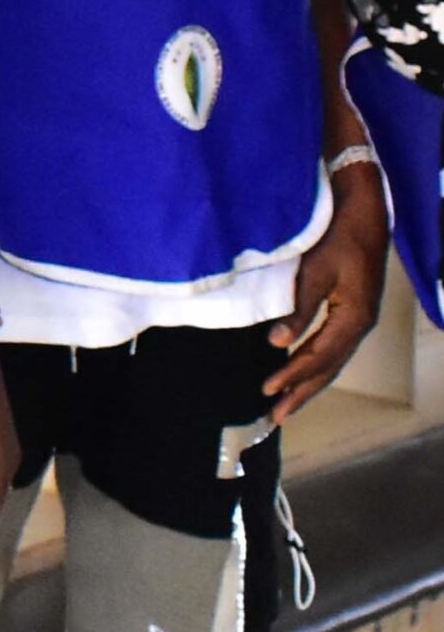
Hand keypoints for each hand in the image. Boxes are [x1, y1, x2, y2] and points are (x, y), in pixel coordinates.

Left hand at [265, 166, 387, 421]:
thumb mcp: (315, 272)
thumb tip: (278, 343)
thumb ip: (298, 308)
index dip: (293, 376)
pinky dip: (317, 364)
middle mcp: (360, 326)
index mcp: (354, 319)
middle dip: (302, 392)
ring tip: (286, 404)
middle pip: (329, 368)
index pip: (318, 357)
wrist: (364, 214)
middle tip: (276, 416)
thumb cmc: (338, 238)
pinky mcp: (353, 312)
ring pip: (333, 361)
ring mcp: (359, 321)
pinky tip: (302, 370)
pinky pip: (334, 348)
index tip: (268, 391)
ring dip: (309, 383)